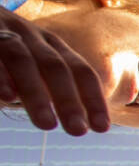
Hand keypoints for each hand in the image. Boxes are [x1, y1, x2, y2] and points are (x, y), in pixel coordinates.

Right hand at [0, 5, 109, 134]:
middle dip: (69, 100)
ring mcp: (3, 34)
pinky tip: (8, 98)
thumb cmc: (6, 46)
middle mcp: (31, 37)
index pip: (80, 70)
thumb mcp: (33, 58)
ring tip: (48, 125)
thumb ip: (51, 83)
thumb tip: (80, 117)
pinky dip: (1, 76)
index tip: (102, 128)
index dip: (93, 98)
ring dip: (37, 93)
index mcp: (51, 45)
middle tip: (78, 131)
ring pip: (22, 61)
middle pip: (54, 67)